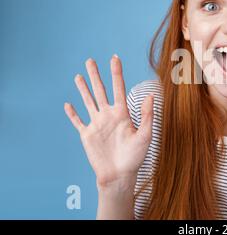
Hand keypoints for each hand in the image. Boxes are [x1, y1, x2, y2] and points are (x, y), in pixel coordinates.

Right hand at [64, 55, 153, 187]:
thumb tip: (151, 95)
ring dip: (83, 89)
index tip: (114, 58)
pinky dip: (72, 114)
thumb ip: (147, 115)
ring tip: (79, 75)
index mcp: (122, 113)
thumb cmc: (135, 157)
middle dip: (96, 75)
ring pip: (88, 101)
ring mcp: (97, 124)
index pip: (118, 88)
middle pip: (100, 90)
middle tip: (90, 60)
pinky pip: (78, 122)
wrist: (120, 175)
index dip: (116, 73)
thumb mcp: (145, 135)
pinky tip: (68, 104)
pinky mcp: (87, 135)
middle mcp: (108, 115)